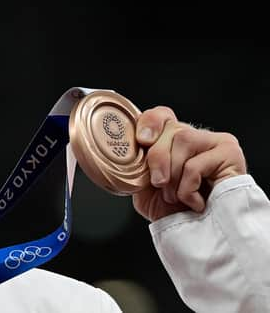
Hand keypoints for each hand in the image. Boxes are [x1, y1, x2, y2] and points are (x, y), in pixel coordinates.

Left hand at [131, 106, 246, 221]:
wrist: (200, 238)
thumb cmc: (176, 213)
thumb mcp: (145, 188)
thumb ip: (137, 166)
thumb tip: (124, 153)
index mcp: (174, 142)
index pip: (162, 115)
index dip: (150, 122)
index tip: (142, 140)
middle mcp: (196, 138)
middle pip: (171, 127)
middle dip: (157, 158)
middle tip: (159, 183)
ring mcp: (215, 143)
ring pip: (183, 138)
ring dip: (173, 173)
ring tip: (176, 196)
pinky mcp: (230, 154)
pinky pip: (197, 162)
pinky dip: (188, 187)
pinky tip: (196, 202)